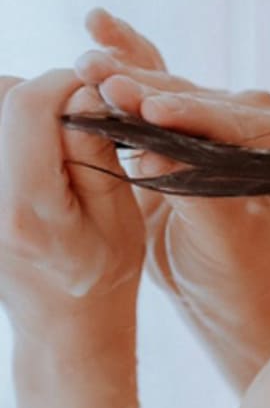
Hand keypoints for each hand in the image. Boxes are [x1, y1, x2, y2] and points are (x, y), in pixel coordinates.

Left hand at [0, 69, 144, 341]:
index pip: (27, 105)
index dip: (66, 82)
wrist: (62, 325)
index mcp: (24, 206)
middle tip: (80, 122)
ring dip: (25, 113)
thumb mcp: (120, 214)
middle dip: (44, 96)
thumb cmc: (103, 272)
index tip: (98, 92)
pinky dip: (15, 134)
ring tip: (59, 143)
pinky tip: (40, 158)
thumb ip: (96, 150)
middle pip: (1, 99)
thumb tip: (84, 92)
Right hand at [73, 10, 269, 326]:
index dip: (186, 115)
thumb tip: (157, 155)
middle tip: (100, 79)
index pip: (229, 124)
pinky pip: (159, 81)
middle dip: (146, 91)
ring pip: (170, 88)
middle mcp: (261, 117)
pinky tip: (99, 26)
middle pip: (194, 99)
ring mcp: (225, 111)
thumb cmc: (236, 272)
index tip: (147, 109)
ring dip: (127, 74)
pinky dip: (130, 56)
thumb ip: (199, 198)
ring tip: (86, 62)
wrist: (228, 285)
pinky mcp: (191, 115)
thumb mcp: (222, 244)